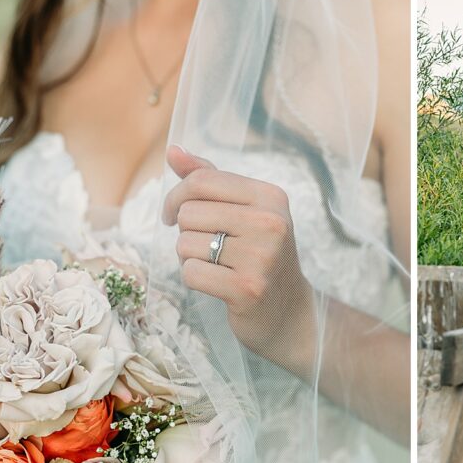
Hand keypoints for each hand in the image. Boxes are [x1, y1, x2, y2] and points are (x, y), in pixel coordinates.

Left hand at [162, 145, 315, 374]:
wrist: (289, 311)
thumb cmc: (259, 256)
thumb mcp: (244, 212)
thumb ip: (209, 180)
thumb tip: (173, 151)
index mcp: (270, 197)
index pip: (202, 180)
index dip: (176, 196)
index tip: (174, 215)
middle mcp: (270, 223)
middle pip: (189, 212)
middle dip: (187, 232)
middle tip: (206, 247)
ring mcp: (261, 257)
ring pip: (185, 243)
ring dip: (190, 258)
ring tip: (215, 266)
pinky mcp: (247, 289)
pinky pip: (191, 273)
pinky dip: (195, 280)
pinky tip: (217, 284)